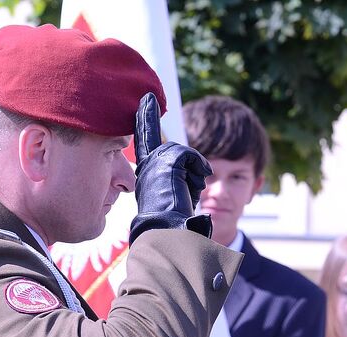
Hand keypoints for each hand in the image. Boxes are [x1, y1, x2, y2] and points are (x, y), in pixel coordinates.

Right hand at [130, 93, 212, 243]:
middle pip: (171, 148)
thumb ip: (180, 184)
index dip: (145, 121)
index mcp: (147, 175)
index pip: (144, 142)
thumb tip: (202, 189)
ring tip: (188, 192)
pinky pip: (191, 156)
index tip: (145, 101)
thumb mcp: (176, 199)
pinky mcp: (166, 161)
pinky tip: (196, 182)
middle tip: (147, 97)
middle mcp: (146, 166)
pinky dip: (199, 168)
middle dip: (164, 134)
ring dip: (194, 173)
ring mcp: (154, 163)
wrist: (167, 230)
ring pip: (183, 155)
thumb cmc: (174, 223)